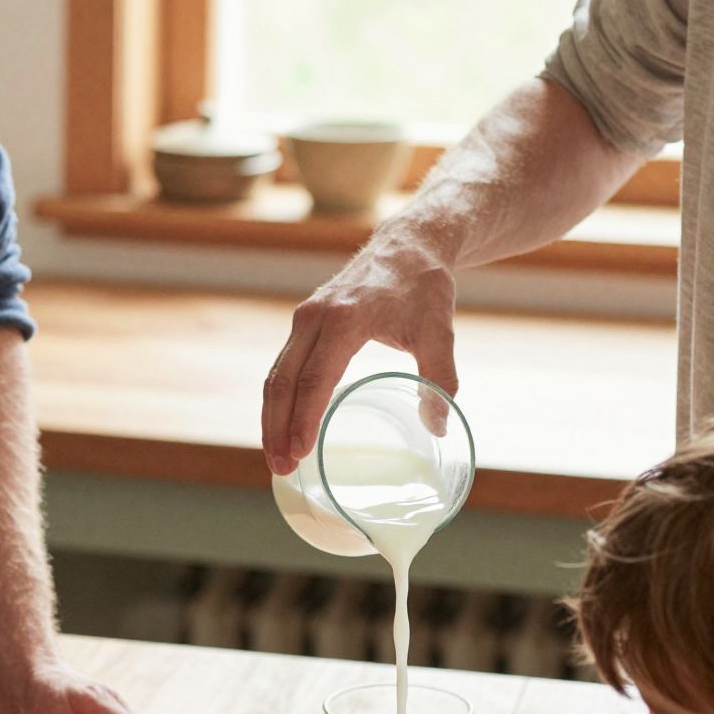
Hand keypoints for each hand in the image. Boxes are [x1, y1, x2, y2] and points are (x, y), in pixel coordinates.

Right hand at [262, 234, 458, 474]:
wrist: (408, 245)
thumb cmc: (423, 287)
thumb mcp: (439, 332)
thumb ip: (440, 379)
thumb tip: (441, 426)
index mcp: (346, 319)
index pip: (315, 378)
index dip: (304, 418)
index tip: (300, 452)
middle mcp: (316, 317)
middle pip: (283, 381)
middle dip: (278, 428)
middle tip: (283, 468)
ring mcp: (305, 318)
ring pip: (276, 376)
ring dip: (272, 419)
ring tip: (278, 458)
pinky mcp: (304, 323)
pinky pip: (282, 367)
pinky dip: (279, 401)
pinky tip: (283, 428)